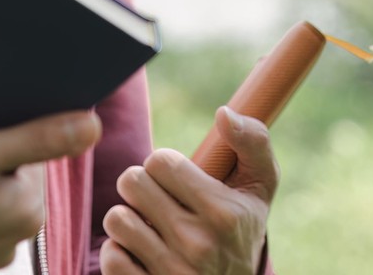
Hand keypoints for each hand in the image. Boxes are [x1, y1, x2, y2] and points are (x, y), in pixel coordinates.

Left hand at [99, 108, 274, 274]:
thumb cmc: (243, 229)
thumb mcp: (261, 187)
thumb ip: (252, 142)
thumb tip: (224, 113)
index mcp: (223, 212)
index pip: (161, 161)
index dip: (161, 163)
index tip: (172, 176)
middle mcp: (197, 244)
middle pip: (132, 183)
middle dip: (139, 183)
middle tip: (152, 195)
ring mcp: (172, 272)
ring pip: (116, 219)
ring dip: (126, 216)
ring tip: (144, 222)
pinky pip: (111, 258)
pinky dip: (118, 250)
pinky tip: (138, 251)